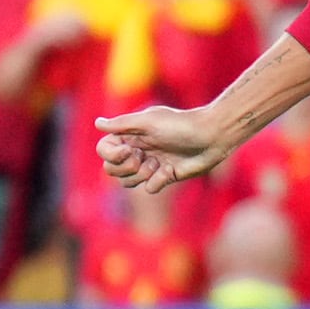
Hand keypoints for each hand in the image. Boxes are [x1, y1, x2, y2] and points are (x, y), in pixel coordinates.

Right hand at [98, 103, 231, 191]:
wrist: (212, 136)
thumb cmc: (181, 124)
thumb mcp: (150, 120)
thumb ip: (122, 124)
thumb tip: (97, 123)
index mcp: (130, 136)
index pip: (104, 150)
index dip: (111, 154)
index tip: (128, 150)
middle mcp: (137, 150)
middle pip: (111, 170)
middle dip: (125, 167)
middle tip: (143, 157)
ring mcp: (150, 165)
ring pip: (128, 182)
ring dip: (142, 174)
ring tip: (159, 162)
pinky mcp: (164, 176)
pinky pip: (149, 188)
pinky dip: (158, 180)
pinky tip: (170, 170)